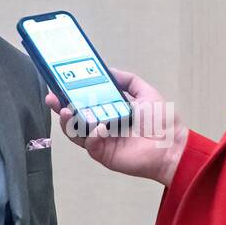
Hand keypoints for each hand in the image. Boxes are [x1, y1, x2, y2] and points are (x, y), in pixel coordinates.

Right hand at [46, 68, 186, 185]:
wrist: (172, 146)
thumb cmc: (162, 122)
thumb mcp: (145, 93)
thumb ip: (128, 81)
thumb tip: (109, 70)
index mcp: (111, 110)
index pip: (86, 101)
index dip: (72, 93)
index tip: (61, 84)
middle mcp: (103, 125)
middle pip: (76, 116)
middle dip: (61, 107)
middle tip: (53, 98)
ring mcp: (102, 140)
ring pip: (76, 132)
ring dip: (68, 122)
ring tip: (65, 111)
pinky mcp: (104, 154)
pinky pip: (90, 144)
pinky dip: (91, 135)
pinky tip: (99, 127)